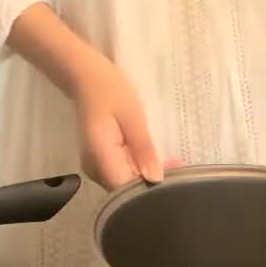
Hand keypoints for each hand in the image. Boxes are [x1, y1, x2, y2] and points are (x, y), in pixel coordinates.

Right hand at [73, 61, 165, 189]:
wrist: (85, 76)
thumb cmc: (110, 90)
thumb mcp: (132, 114)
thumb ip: (143, 147)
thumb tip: (156, 179)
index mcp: (100, 156)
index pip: (125, 190)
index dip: (150, 191)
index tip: (175, 183)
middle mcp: (94, 168)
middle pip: (125, 190)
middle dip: (152, 184)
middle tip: (180, 169)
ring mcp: (95, 166)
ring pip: (124, 183)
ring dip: (147, 176)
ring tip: (173, 163)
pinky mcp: (100, 162)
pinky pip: (121, 173)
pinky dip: (138, 169)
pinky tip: (156, 159)